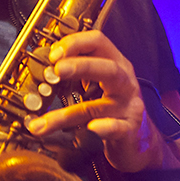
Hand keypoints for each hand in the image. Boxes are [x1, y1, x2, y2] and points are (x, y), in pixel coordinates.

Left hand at [23, 30, 160, 171]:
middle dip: (81, 66)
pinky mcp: (129, 129)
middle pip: (108, 68)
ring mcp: (129, 106)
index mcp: (115, 64)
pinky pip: (117, 128)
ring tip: (44, 123)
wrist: (137, 138)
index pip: (98, 42)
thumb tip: (42, 69)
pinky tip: (91, 129)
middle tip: (57, 71)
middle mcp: (125, 82)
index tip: (52, 54)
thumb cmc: (112, 107)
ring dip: (68, 114)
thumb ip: (75, 73)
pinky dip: (104, 128)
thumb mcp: (97, 83)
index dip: (75, 43)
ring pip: (101, 106)